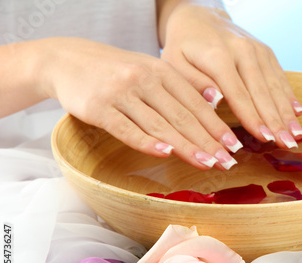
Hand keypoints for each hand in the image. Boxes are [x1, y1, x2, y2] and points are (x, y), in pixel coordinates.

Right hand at [39, 37, 239, 169]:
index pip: (195, 103)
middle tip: (228, 162)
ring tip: (207, 164)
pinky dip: (147, 142)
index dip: (216, 126)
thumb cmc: (116, 71)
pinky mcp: (99, 108)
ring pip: (160, 125)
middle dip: (208, 141)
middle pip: (182, 116)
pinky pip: (127, 129)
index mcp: (161, 71)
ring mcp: (121, 93)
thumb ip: (181, 85)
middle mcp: (145, 79)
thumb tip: (216, 101)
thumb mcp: (150, 69)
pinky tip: (166, 154)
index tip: (234, 146)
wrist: (67, 60)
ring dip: (186, 147)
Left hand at [159, 1, 301, 149]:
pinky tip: (298, 113)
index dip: (252, 118)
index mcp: (218, 56)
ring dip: (287, 112)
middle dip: (276, 121)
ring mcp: (257, 50)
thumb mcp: (174, 63)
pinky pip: (280, 76)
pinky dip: (290, 96)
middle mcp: (242, 51)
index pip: (238, 94)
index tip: (264, 138)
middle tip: (286, 144)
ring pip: (275, 86)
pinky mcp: (265, 51)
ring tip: (296, 135)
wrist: (198, 16)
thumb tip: (217, 100)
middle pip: (262, 92)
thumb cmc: (182, 47)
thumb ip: (193, 83)